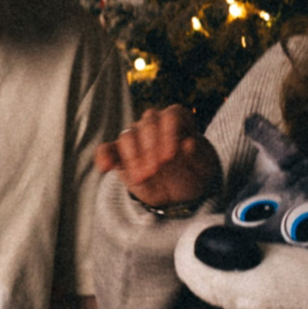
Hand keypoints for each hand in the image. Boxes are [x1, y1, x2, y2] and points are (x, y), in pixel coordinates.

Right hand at [95, 106, 219, 211]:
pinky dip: (104, 157)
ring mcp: (136, 138)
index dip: (169, 134)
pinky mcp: (120, 156)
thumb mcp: (204, 167)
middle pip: (147, 124)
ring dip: (133, 157)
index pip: (171, 116)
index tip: (170, 156)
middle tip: (156, 170)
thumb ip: (198, 154)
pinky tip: (105, 168)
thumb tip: (189, 142)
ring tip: (141, 178)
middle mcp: (155, 124)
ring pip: (128, 136)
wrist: (182, 192)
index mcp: (178, 120)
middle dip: (150, 148)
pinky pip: (107, 150)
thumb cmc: (195, 173)